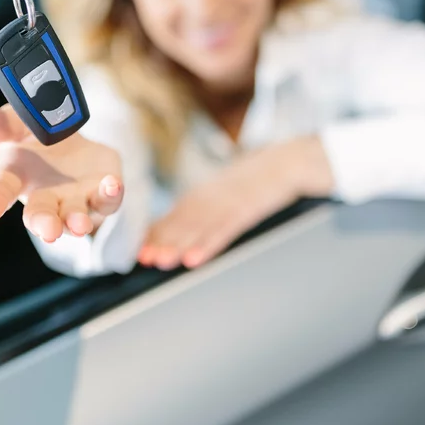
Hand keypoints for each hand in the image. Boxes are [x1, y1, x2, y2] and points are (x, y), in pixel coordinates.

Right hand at [0, 105, 123, 240]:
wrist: (72, 138)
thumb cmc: (35, 136)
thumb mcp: (17, 122)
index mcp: (17, 177)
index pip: (0, 190)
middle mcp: (45, 196)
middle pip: (40, 214)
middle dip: (43, 222)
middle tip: (47, 230)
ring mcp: (75, 200)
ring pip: (75, 216)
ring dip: (76, 221)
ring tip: (79, 223)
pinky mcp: (102, 194)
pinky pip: (107, 201)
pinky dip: (110, 196)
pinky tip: (111, 185)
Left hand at [139, 136, 334, 269]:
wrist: (286, 162)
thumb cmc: (254, 181)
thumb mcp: (223, 192)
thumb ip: (202, 209)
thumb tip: (177, 231)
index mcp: (203, 194)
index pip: (173, 216)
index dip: (155, 233)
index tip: (137, 250)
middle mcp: (210, 198)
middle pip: (181, 223)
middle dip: (161, 242)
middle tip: (143, 258)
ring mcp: (227, 204)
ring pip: (198, 229)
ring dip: (177, 246)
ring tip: (161, 261)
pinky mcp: (245, 210)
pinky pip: (223, 231)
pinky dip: (208, 245)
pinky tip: (194, 259)